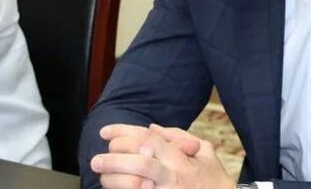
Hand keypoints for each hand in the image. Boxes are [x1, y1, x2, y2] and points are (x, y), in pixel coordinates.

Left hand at [91, 123, 233, 188]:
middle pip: (139, 160)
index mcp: (181, 157)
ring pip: (134, 183)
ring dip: (113, 180)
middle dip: (114, 158)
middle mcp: (173, 174)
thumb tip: (151, 127)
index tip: (105, 131)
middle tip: (96, 159)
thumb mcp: (205, 151)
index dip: (123, 131)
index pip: (148, 137)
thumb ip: (178, 136)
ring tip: (101, 177)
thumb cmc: (213, 178)